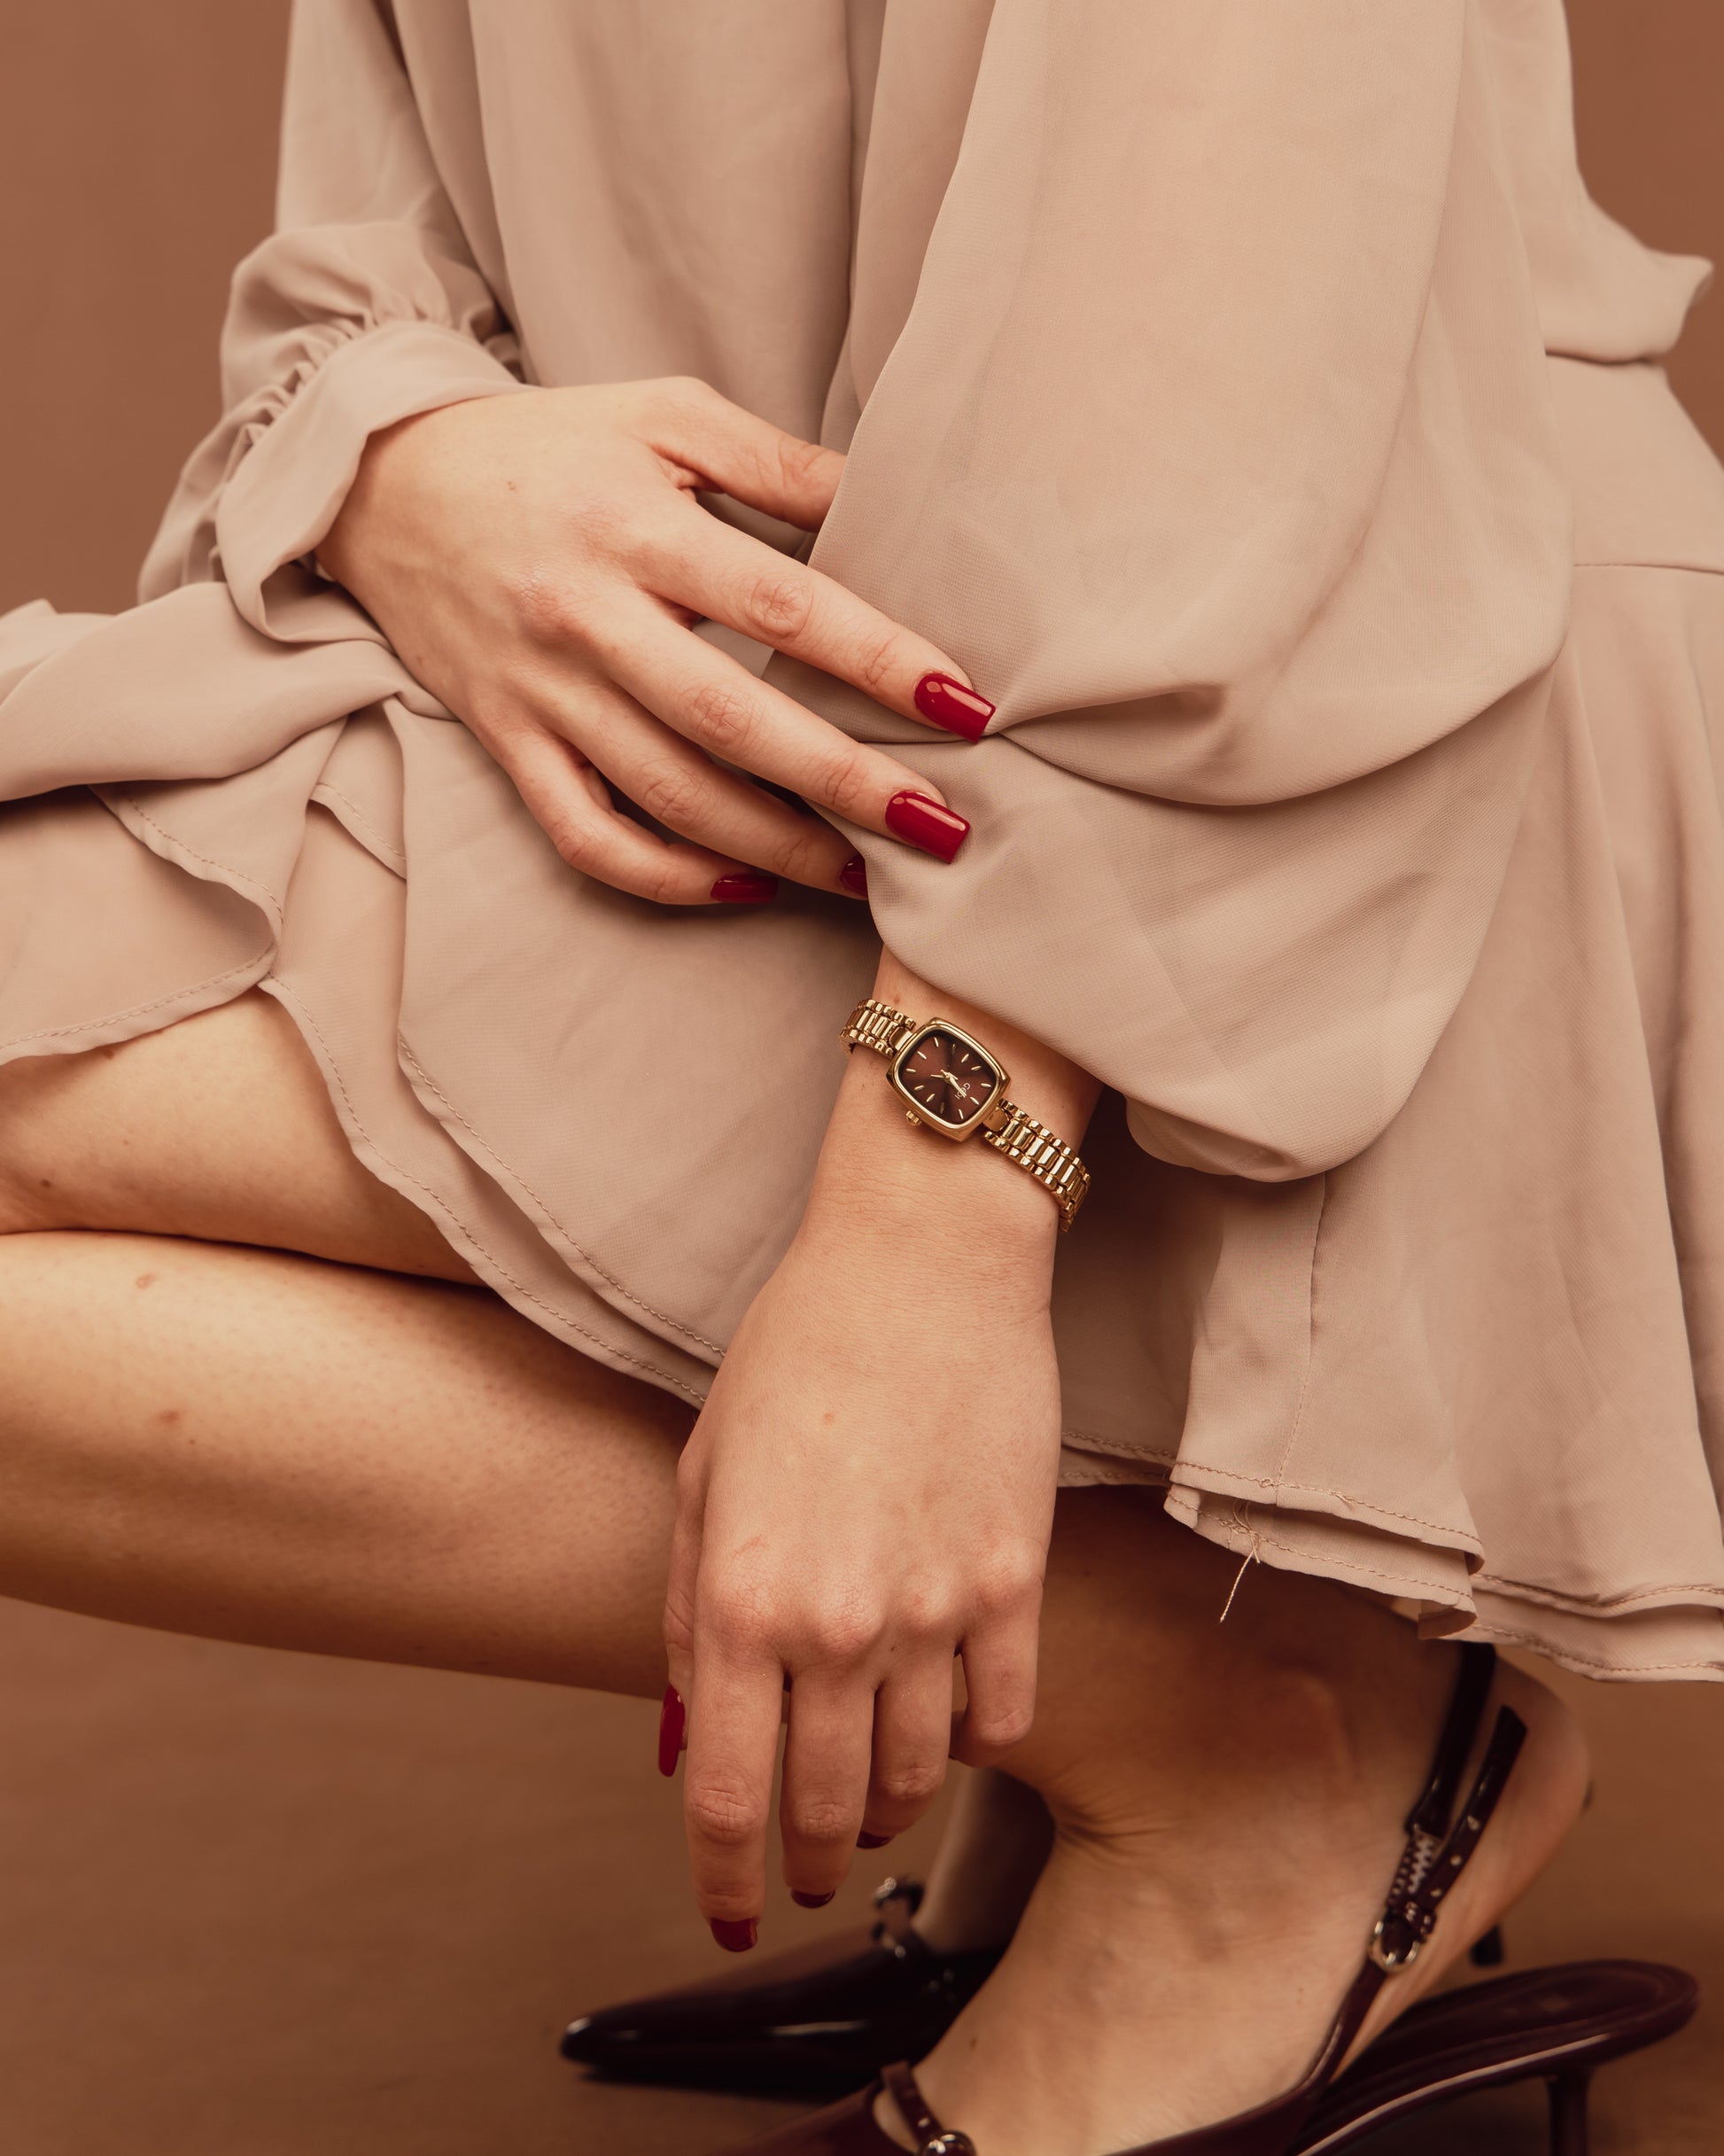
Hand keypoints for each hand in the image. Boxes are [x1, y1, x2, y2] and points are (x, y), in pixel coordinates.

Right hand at [318, 378, 987, 903]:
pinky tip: (744, 886)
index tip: (964, 705)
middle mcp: (586, 617)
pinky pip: (585, 834)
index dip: (878, 658)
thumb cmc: (547, 447)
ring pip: (667, 794)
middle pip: (732, 720)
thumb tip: (894, 504)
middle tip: (941, 828)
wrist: (379, 478)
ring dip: (776, 848)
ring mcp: (540, 691)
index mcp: (636, 526)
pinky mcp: (505, 741)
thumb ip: (778, 463)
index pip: (780, 603)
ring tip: (867, 878)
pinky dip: (666, 875)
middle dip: (846, 783)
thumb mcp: (663, 416)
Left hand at [662, 1023, 1069, 1939]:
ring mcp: (939, 1610)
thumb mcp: (705, 1472)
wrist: (924, 1264)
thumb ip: (695, 1608)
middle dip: (802, 1859)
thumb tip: (698, 1722)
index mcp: (747, 1597)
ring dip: (881, 1811)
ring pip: (914, 1777)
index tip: (728, 1909)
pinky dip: (969, 1750)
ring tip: (863, 1807)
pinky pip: (1002, 1718)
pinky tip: (944, 1735)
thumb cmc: (799, 1350)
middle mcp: (842, 1624)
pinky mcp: (1016, 1581)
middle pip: (824, 1808)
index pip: (727, 1794)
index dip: (722, 1876)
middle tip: (798, 1871)